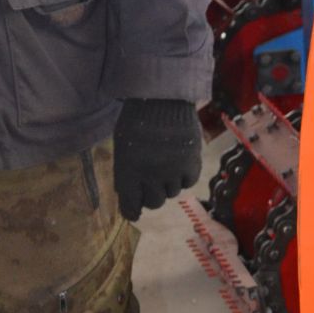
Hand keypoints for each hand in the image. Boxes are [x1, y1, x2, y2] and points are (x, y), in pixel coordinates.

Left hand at [113, 99, 202, 220]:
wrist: (163, 100)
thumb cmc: (136, 121)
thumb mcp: (122, 147)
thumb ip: (125, 171)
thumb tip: (129, 193)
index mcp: (129, 171)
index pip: (130, 205)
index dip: (131, 211)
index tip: (133, 212)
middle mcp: (151, 176)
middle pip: (154, 202)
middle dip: (151, 196)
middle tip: (151, 185)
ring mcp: (173, 171)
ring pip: (172, 193)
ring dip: (168, 184)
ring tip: (166, 168)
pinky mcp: (191, 164)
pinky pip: (188, 182)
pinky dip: (184, 177)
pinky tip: (180, 165)